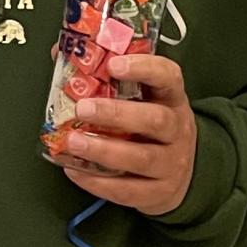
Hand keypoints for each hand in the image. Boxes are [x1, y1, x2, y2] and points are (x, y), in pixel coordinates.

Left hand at [59, 54, 197, 217]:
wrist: (184, 173)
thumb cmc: (151, 127)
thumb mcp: (142, 99)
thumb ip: (106, 76)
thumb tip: (63, 53)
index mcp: (171, 99)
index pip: (168, 77)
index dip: (143, 68)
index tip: (113, 64)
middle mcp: (177, 130)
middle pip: (156, 120)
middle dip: (117, 114)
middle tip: (83, 108)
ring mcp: (171, 164)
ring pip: (142, 158)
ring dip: (104, 150)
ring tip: (72, 141)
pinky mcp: (159, 193)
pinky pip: (128, 190)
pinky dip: (99, 182)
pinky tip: (74, 170)